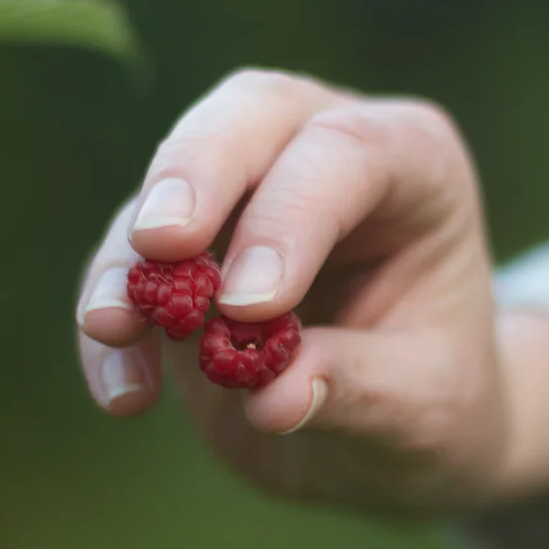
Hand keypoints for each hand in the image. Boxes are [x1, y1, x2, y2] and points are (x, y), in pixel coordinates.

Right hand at [75, 69, 548, 518]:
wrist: (403, 432)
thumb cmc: (437, 400)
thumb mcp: (427, 408)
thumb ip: (359, 390)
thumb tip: (272, 396)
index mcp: (414, 162)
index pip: (345, 152)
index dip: (291, 216)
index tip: (248, 306)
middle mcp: (323, 150)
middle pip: (248, 117)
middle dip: (194, 174)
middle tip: (157, 245)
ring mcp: (242, 192)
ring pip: (164, 187)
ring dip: (128, 261)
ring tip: (113, 328)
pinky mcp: (180, 250)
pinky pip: (124, 267)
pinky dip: (111, 323)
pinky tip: (124, 395)